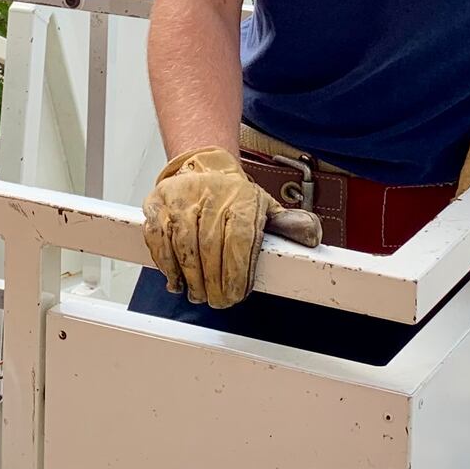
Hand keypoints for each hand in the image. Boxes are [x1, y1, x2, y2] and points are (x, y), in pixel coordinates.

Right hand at [143, 146, 322, 308]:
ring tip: (199, 293)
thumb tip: (311, 235)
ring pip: (183, 245)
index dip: (236, 272)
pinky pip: (158, 238)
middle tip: (218, 300)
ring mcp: (181, 199)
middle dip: (213, 282)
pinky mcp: (158, 204)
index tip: (236, 293)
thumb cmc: (234, 196)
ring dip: (191, 277)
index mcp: (241, 199)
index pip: (239, 239)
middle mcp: (211, 196)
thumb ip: (288, 225)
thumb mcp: (265, 207)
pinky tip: (176, 278)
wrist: (203, 168)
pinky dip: (166, 264)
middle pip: (210, 247)